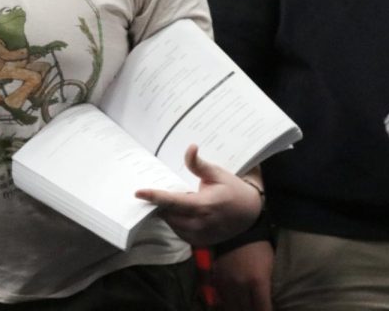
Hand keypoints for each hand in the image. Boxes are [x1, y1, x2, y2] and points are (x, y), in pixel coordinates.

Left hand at [134, 145, 262, 245]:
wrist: (249, 214)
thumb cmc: (232, 190)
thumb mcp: (217, 173)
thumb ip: (198, 164)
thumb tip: (190, 147)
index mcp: (205, 205)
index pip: (174, 202)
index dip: (155, 197)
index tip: (138, 192)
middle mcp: (201, 223)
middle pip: (168, 214)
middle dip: (160, 203)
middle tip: (155, 192)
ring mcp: (200, 235)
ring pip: (172, 224)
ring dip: (167, 213)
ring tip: (170, 200)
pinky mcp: (199, 242)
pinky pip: (179, 232)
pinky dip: (175, 221)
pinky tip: (179, 211)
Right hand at [212, 241, 273, 310]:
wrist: (236, 229)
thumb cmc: (259, 247)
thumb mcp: (270, 266)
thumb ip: (268, 286)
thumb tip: (269, 301)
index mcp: (257, 281)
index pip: (263, 309)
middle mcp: (240, 285)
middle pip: (246, 310)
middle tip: (256, 309)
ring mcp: (226, 282)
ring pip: (231, 307)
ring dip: (238, 309)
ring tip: (243, 308)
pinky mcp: (216, 278)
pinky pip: (220, 297)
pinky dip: (226, 303)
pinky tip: (231, 303)